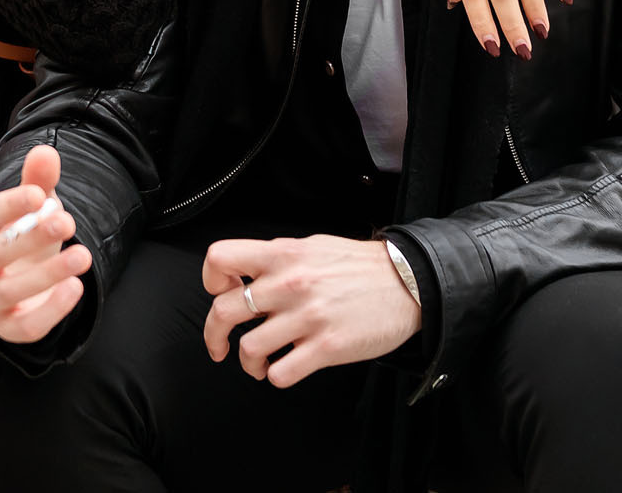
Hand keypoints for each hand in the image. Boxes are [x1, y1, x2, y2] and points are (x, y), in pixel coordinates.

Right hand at [0, 145, 91, 344]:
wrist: (30, 281)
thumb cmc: (26, 236)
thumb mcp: (34, 208)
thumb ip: (38, 182)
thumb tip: (45, 152)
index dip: (8, 207)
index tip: (40, 195)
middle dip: (30, 237)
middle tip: (67, 221)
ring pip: (8, 292)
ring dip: (47, 273)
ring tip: (83, 255)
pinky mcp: (7, 328)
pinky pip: (24, 327)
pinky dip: (51, 310)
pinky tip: (76, 287)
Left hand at [201, 236, 420, 387]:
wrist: (409, 283)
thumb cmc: (362, 266)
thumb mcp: (313, 245)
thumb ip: (279, 259)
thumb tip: (248, 274)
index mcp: (284, 254)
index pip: (220, 259)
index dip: (212, 280)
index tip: (221, 294)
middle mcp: (290, 283)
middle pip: (223, 311)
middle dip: (213, 335)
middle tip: (219, 345)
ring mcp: (307, 317)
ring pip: (248, 349)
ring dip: (247, 363)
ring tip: (258, 363)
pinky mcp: (326, 348)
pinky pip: (280, 373)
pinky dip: (275, 376)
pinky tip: (284, 369)